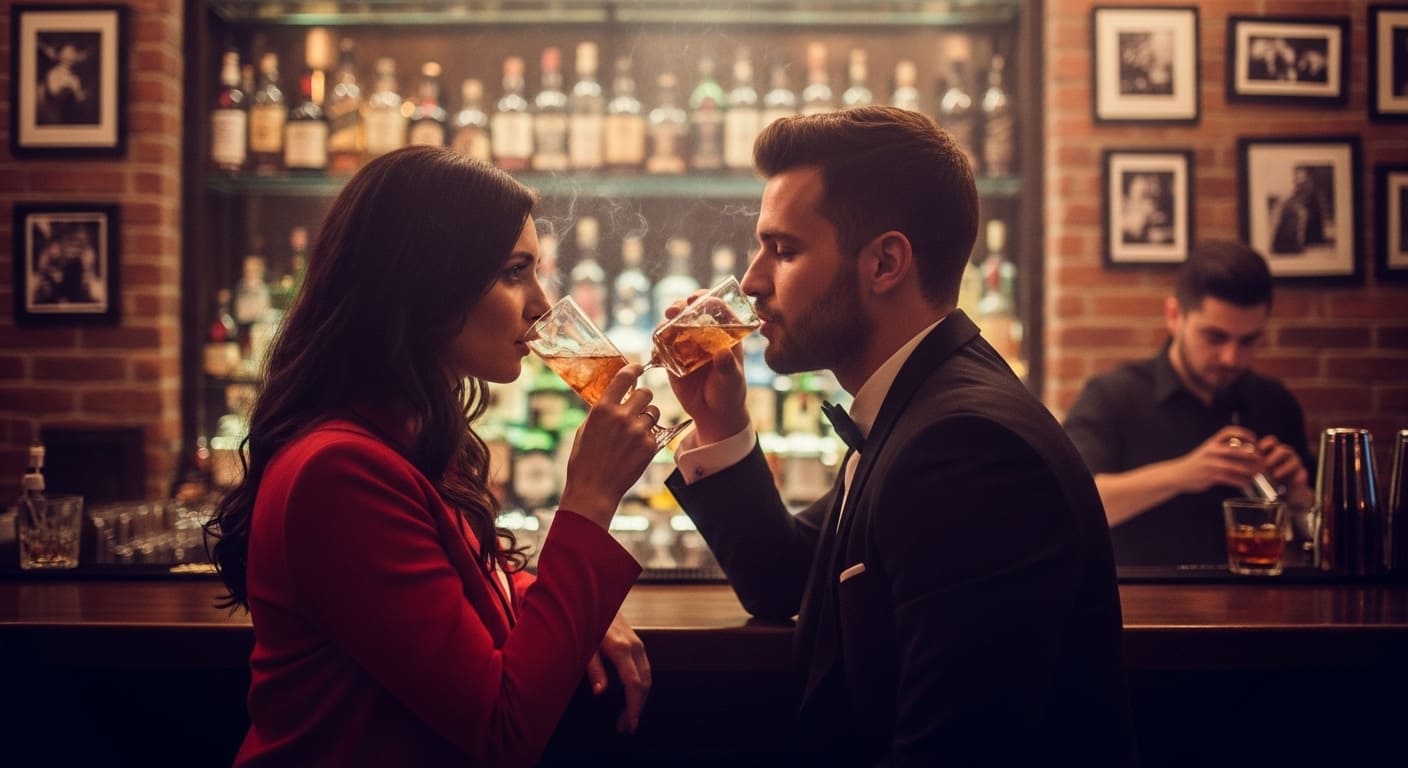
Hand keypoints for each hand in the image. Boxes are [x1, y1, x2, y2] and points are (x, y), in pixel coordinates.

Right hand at [559, 364, 659, 528]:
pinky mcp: (649, 446)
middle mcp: (622, 416)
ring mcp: (638, 431)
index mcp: (602, 408)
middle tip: (636, 408)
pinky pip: (655, 432)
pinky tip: (635, 448)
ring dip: (647, 418)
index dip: (635, 369)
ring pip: (654, 412)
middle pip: (646, 393)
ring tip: (635, 431)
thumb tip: (614, 398)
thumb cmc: (584, 460)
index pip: (625, 377)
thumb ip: (602, 411)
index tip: (639, 368)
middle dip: (642, 399)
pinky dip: (648, 437)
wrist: (594, 489)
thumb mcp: (585, 429)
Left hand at [584, 611, 651, 733]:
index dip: (633, 706)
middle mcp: (634, 646)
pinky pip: (643, 668)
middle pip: (644, 683)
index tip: (629, 724)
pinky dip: (640, 686)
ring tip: (627, 717)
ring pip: (647, 677)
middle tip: (625, 727)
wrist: (592, 596)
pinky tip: (630, 697)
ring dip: (639, 699)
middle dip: (637, 708)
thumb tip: (601, 692)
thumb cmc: (585, 620)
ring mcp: (637, 644)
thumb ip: (593, 668)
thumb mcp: (583, 645)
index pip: (634, 684)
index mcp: (621, 649)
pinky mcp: (636, 643)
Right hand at [659, 293, 749, 443]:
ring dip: (666, 321)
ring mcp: (687, 344)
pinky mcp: (672, 357)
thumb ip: (728, 368)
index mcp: (724, 334)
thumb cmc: (729, 394)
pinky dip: (657, 343)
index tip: (696, 299)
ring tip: (663, 325)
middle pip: (691, 310)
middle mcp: (704, 335)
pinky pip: (662, 345)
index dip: (706, 298)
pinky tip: (657, 350)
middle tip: (673, 310)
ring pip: (674, 324)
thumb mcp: (732, 381)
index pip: (716, 308)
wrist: (713, 414)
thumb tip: (722, 353)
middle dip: (681, 305)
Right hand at [1174, 425, 1263, 493]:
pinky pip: (1229, 479)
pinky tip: (1246, 483)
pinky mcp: (1210, 476)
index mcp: (1212, 442)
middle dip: (1251, 454)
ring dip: (1249, 470)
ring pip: (1234, 466)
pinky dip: (1240, 481)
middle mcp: (1211, 451)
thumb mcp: (1208, 450)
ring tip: (1258, 473)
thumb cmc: (1197, 463)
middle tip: (1262, 459)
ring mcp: (1210, 464)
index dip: (1243, 433)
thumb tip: (1246, 451)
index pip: (1229, 431)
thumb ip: (1223, 449)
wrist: (1178, 474)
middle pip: (1235, 449)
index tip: (1254, 438)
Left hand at [1257, 433, 1312, 507]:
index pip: (1271, 441)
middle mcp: (1285, 456)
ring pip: (1294, 460)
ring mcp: (1295, 465)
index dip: (1264, 445)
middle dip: (1274, 456)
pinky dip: (1298, 477)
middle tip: (1266, 464)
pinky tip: (1293, 482)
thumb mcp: (1258, 471)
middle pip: (1283, 449)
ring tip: (1275, 475)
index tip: (1257, 452)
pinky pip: (1303, 474)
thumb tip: (1237, 462)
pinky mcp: (1302, 475)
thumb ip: (1251, 465)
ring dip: (1284, 467)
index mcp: (1273, 452)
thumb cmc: (1268, 481)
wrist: (1285, 495)